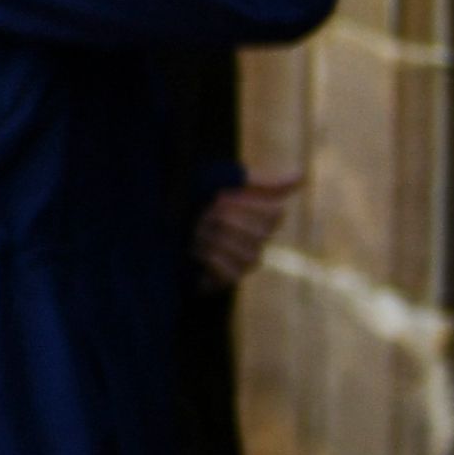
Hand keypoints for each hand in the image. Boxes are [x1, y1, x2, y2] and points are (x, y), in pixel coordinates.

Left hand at [195, 172, 300, 289]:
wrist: (152, 221)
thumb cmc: (190, 197)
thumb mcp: (222, 182)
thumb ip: (262, 182)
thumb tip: (302, 174)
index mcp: (256, 216)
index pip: (274, 214)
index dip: (247, 205)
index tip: (219, 196)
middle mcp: (253, 241)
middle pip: (262, 235)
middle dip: (230, 222)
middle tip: (205, 215)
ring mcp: (239, 261)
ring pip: (251, 257)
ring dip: (221, 241)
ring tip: (198, 233)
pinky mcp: (221, 280)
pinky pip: (232, 276)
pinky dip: (215, 262)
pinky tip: (199, 252)